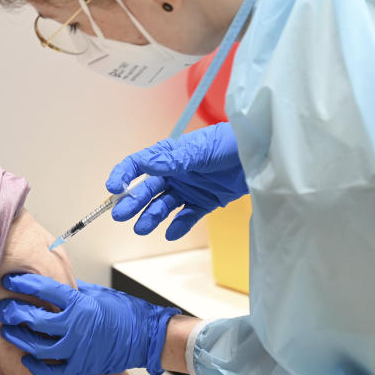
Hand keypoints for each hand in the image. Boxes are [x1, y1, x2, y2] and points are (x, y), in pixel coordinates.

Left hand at [0, 273, 179, 374]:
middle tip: (2, 307)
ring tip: (7, 331)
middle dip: (14, 312)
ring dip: (19, 338)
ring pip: (38, 346)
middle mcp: (76, 326)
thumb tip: (50, 283)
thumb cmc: (124, 312)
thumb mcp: (96, 293)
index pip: (43, 289)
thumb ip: (71, 290)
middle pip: (35, 318)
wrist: (146, 337)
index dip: (23, 283)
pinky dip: (36, 367)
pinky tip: (27, 359)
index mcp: (80, 303)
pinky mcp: (81, 366)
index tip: (10, 280)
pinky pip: (52, 371)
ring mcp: (78, 348)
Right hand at [107, 122, 247, 238]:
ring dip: (151, 216)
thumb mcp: (200, 149)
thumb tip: (147, 166)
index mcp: (169, 155)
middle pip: (147, 189)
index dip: (123, 174)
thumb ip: (174, 160)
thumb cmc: (230, 143)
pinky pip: (187, 216)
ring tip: (141, 228)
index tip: (112, 188)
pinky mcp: (205, 201)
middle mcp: (175, 172)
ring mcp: (189, 188)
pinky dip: (178, 225)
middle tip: (120, 215)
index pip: (138, 164)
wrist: (262, 154)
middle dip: (133, 202)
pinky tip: (170, 232)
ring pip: (163, 205)